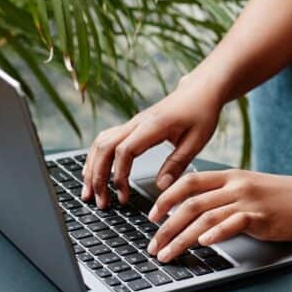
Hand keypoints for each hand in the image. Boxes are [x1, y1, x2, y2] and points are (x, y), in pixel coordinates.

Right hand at [81, 74, 222, 208]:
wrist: (201, 89)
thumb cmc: (202, 112)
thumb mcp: (197, 140)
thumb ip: (177, 163)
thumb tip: (161, 187)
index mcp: (153, 126)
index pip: (124, 151)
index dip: (119, 176)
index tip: (123, 196)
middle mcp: (137, 122)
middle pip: (105, 148)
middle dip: (97, 176)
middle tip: (99, 202)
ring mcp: (133, 123)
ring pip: (101, 143)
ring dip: (92, 167)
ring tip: (90, 192)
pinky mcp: (133, 125)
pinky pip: (107, 139)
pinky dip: (97, 157)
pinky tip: (94, 172)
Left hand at [144, 168, 291, 262]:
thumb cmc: (283, 196)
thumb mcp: (249, 187)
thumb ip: (224, 195)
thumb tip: (196, 211)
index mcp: (230, 176)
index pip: (189, 182)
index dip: (166, 198)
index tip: (152, 216)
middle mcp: (236, 185)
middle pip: (190, 203)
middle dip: (165, 226)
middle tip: (152, 244)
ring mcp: (248, 200)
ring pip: (205, 217)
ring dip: (181, 238)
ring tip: (167, 253)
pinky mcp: (262, 217)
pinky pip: (233, 223)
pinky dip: (216, 234)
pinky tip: (203, 243)